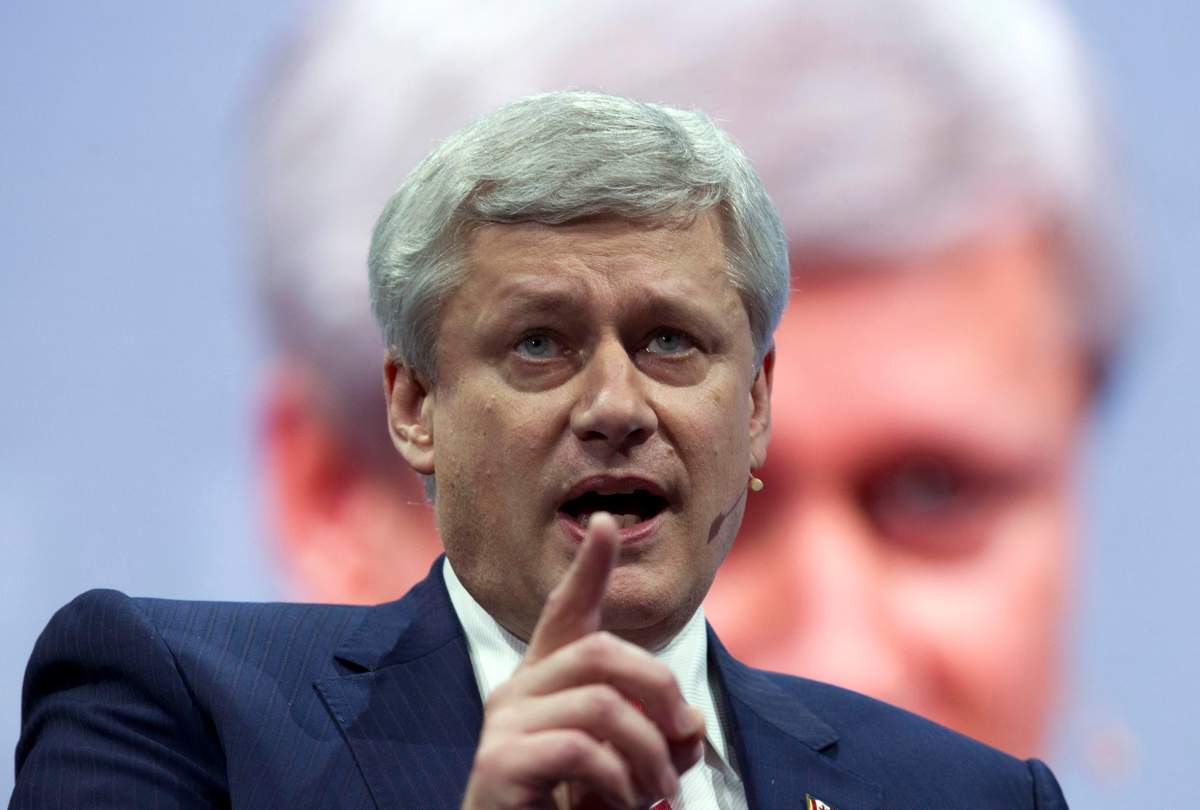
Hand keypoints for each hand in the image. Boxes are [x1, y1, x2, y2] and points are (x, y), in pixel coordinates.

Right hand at [461, 513, 705, 808]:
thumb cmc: (571, 807)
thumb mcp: (631, 768)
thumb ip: (664, 740)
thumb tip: (692, 724)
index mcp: (547, 681)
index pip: (566, 611)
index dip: (588, 568)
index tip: (605, 522)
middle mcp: (518, 689)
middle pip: (600, 652)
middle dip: (658, 689)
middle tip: (682, 741)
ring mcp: (504, 723)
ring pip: (600, 703)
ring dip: (647, 752)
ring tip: (657, 791)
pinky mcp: (499, 762)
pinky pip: (580, 749)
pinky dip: (618, 779)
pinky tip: (622, 802)